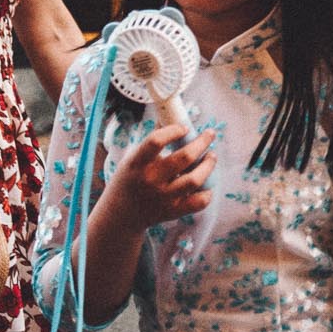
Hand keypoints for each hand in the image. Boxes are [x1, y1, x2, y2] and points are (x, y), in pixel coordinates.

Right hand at [105, 115, 214, 229]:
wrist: (121, 215)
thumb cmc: (130, 180)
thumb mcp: (133, 158)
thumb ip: (152, 141)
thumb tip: (170, 116)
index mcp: (137, 163)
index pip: (156, 141)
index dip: (174, 130)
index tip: (184, 128)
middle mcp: (151, 180)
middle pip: (184, 157)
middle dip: (202, 142)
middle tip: (210, 134)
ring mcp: (163, 198)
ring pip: (195, 179)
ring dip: (208, 165)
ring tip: (211, 156)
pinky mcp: (173, 211)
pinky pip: (198, 202)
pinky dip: (207, 192)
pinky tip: (207, 183)